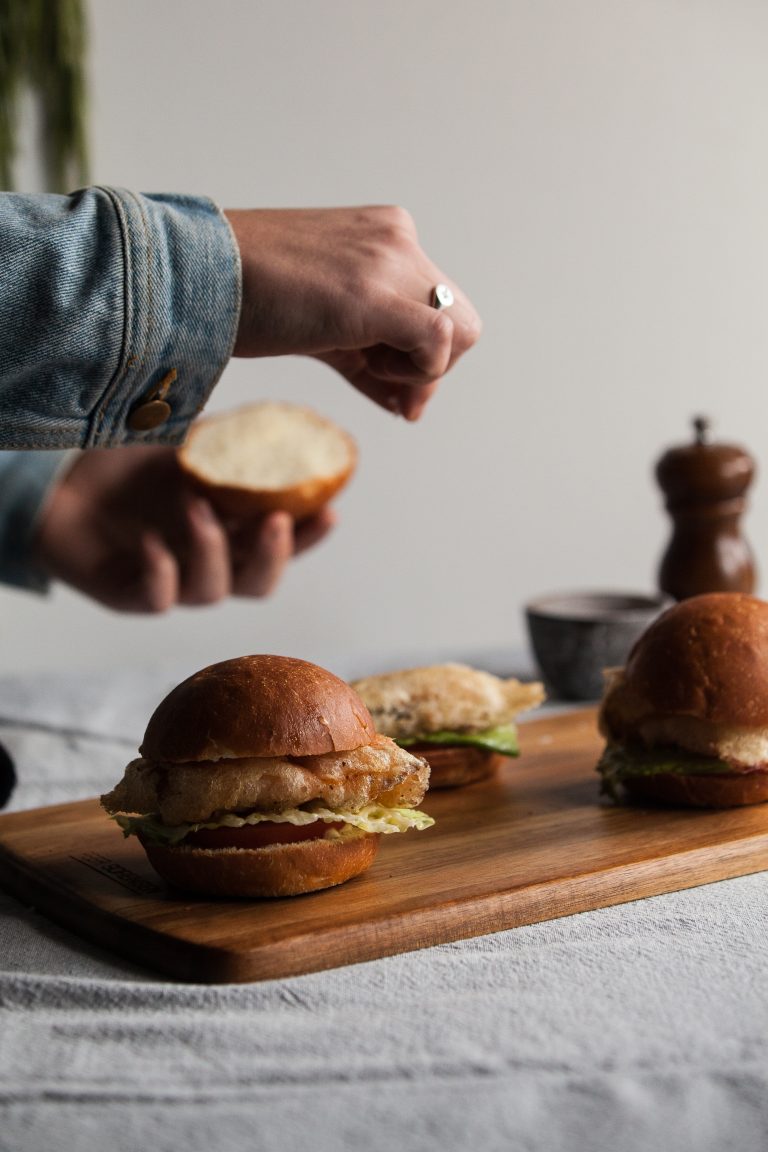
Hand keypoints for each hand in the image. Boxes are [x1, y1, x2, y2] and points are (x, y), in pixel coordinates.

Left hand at [32, 447, 334, 611]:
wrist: (63, 479)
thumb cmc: (130, 465)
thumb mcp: (187, 442)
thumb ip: (231, 439)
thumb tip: (283, 416)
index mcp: (230, 531)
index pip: (282, 543)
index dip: (309, 535)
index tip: (329, 509)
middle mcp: (206, 562)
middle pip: (257, 583)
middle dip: (274, 556)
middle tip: (276, 520)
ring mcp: (170, 581)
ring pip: (210, 592)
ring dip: (210, 550)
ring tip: (194, 505)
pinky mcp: (128, 592)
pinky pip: (155, 598)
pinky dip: (160, 572)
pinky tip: (151, 541)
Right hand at [224, 206, 480, 420]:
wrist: (194, 277)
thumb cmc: (246, 300)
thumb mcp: (323, 327)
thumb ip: (370, 358)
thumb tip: (410, 406)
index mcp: (386, 236)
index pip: (439, 305)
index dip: (425, 357)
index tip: (390, 385)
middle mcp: (398, 239)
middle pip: (460, 321)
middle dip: (430, 369)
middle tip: (391, 394)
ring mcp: (390, 260)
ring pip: (460, 333)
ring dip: (420, 371)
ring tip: (363, 368)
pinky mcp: (375, 292)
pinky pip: (442, 339)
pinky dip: (420, 372)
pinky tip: (371, 371)